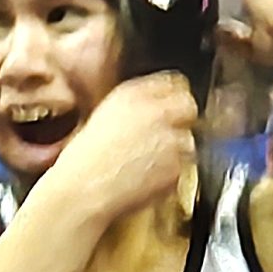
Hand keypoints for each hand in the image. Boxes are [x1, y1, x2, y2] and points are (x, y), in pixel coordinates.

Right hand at [56, 70, 197, 224]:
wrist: (84, 189)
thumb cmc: (85, 161)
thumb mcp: (105, 118)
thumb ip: (135, 108)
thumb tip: (157, 109)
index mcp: (133, 94)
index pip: (172, 82)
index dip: (172, 97)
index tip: (170, 107)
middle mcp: (155, 111)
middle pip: (188, 106)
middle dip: (183, 120)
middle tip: (169, 137)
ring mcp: (170, 139)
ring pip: (187, 141)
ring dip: (176, 151)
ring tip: (148, 165)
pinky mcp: (177, 166)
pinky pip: (183, 169)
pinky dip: (170, 176)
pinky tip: (147, 180)